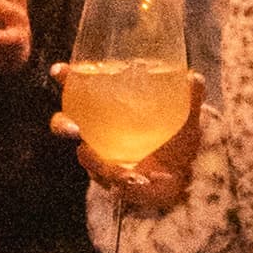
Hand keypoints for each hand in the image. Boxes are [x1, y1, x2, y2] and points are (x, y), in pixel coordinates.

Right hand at [63, 78, 202, 211]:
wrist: (185, 178)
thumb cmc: (176, 141)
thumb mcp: (185, 116)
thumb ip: (189, 96)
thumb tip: (192, 77)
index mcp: (110, 109)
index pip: (80, 90)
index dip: (67, 80)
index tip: (59, 71)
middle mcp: (99, 132)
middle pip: (66, 124)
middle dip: (63, 125)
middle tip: (74, 127)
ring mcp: (102, 157)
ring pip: (86, 157)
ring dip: (91, 159)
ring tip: (98, 158)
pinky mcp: (113, 181)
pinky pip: (109, 180)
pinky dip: (120, 179)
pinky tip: (131, 177)